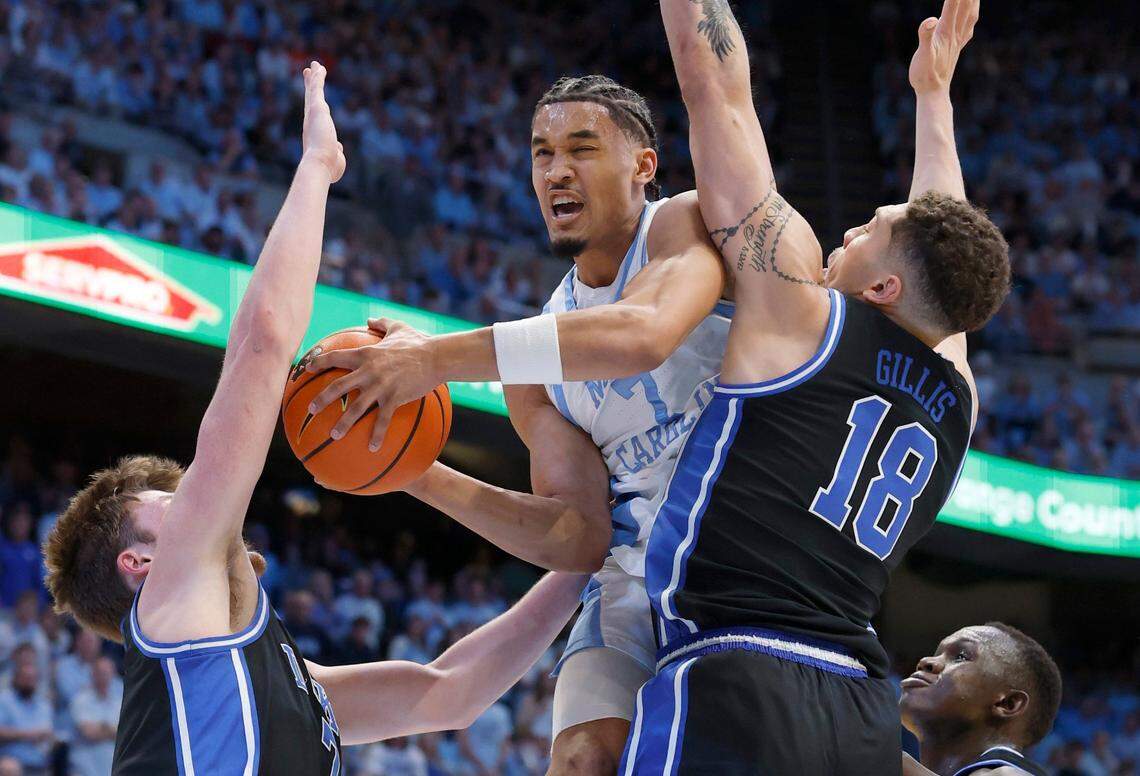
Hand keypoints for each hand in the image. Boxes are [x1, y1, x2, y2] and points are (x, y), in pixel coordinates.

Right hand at [301, 61, 345, 182]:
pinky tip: (319, 67)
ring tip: (316, 65)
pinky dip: (318, 77)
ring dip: (315, 77)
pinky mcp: (317, 108)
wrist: (320, 165)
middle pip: (310, 99)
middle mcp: (310, 122)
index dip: (313, 105)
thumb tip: (338, 148)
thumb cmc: (327, 167)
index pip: (314, 115)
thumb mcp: (334, 159)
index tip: (313, 97)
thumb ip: (336, 152)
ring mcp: (312, 114)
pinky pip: (317, 88)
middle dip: (310, 85)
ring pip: (314, 91)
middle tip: (309, 73)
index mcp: (314, 133)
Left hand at [307, 318, 442, 450]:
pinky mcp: (394, 398)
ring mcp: (381, 386)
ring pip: (356, 408)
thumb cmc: (418, 342)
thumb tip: (370, 318)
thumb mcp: (399, 327)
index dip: (317, 363)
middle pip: (337, 386)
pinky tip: (373, 448)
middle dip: (321, 398)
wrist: (437, 357)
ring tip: (333, 435)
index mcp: (366, 354)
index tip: (305, 370)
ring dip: (343, 423)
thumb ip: (382, 323)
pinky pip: (382, 420)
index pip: (334, 357)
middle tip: (310, 409)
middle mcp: (368, 371)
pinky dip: (377, 435)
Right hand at [908, 0, 978, 94]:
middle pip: (965, 7)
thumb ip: (925, 36)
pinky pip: (968, 27)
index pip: (953, 4)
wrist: (934, 94)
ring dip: (973, 1)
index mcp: (945, 32)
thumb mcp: (921, 55)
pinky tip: (972, 16)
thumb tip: (931, 20)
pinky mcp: (956, 48)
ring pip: (970, 15)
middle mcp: (955, 34)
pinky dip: (972, 16)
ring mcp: (957, 41)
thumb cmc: (924, 75)